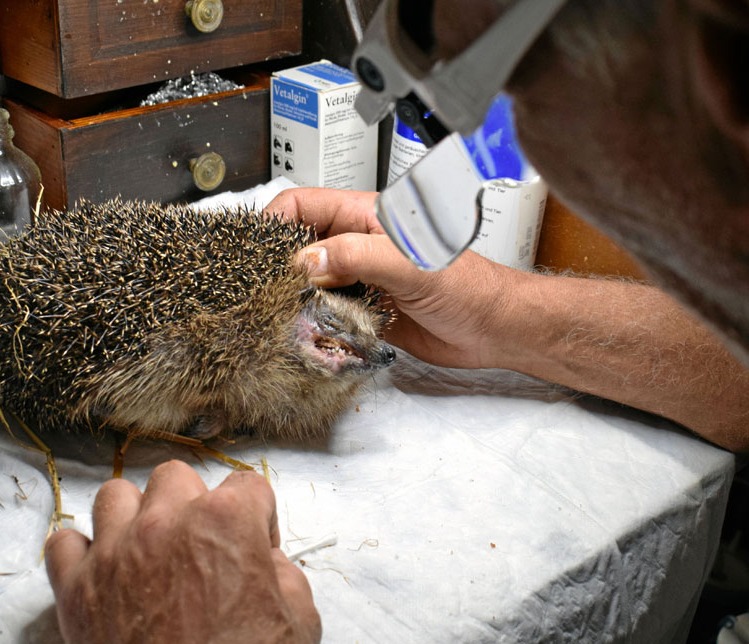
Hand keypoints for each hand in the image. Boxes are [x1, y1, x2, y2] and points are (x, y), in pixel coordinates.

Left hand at [46, 461, 321, 643]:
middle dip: (193, 505)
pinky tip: (105, 575)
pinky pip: (63, 542)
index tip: (255, 547)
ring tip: (151, 556)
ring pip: (115, 497)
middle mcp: (164, 526)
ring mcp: (113, 557)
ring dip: (137, 518)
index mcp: (226, 523)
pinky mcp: (74, 593)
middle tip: (202, 549)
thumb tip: (261, 557)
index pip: (245, 485)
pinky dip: (83, 552)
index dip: (257, 518)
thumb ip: (281, 569)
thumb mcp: (301, 621)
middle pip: (175, 478)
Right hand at [265, 187, 533, 369]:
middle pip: (299, 245)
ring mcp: (360, 278)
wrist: (495, 329)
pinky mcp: (364, 311)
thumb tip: (306, 261)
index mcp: (367, 216)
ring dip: (294, 298)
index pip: (304, 205)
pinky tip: (306, 334)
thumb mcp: (410, 263)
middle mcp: (358, 244)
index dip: (274, 223)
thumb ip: (357, 257)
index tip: (253, 250)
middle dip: (277, 264)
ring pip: (309, 282)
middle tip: (260, 290)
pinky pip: (326, 313)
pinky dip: (313, 323)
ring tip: (276, 314)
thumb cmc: (469, 286)